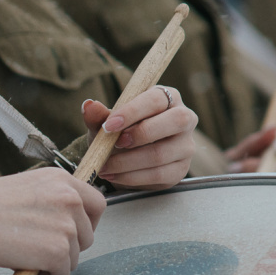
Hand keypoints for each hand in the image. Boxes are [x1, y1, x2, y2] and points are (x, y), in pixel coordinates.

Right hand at [0, 168, 105, 274]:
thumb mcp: (26, 188)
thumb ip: (51, 201)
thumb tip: (65, 224)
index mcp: (61, 179)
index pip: (96, 203)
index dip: (87, 223)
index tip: (72, 234)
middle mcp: (70, 199)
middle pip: (88, 235)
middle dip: (69, 247)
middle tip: (40, 250)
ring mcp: (66, 225)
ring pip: (75, 257)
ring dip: (54, 263)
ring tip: (25, 256)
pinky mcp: (57, 251)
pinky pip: (62, 274)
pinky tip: (24, 266)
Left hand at [81, 85, 197, 189]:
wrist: (124, 158)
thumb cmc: (119, 132)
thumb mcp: (106, 123)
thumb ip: (98, 115)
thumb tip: (89, 105)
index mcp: (168, 97)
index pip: (156, 99)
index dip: (133, 111)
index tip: (109, 125)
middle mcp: (184, 118)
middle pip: (175, 121)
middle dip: (140, 134)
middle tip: (115, 144)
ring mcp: (186, 146)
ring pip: (161, 153)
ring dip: (128, 162)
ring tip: (105, 165)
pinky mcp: (180, 169)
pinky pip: (158, 174)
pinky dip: (131, 177)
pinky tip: (114, 175)